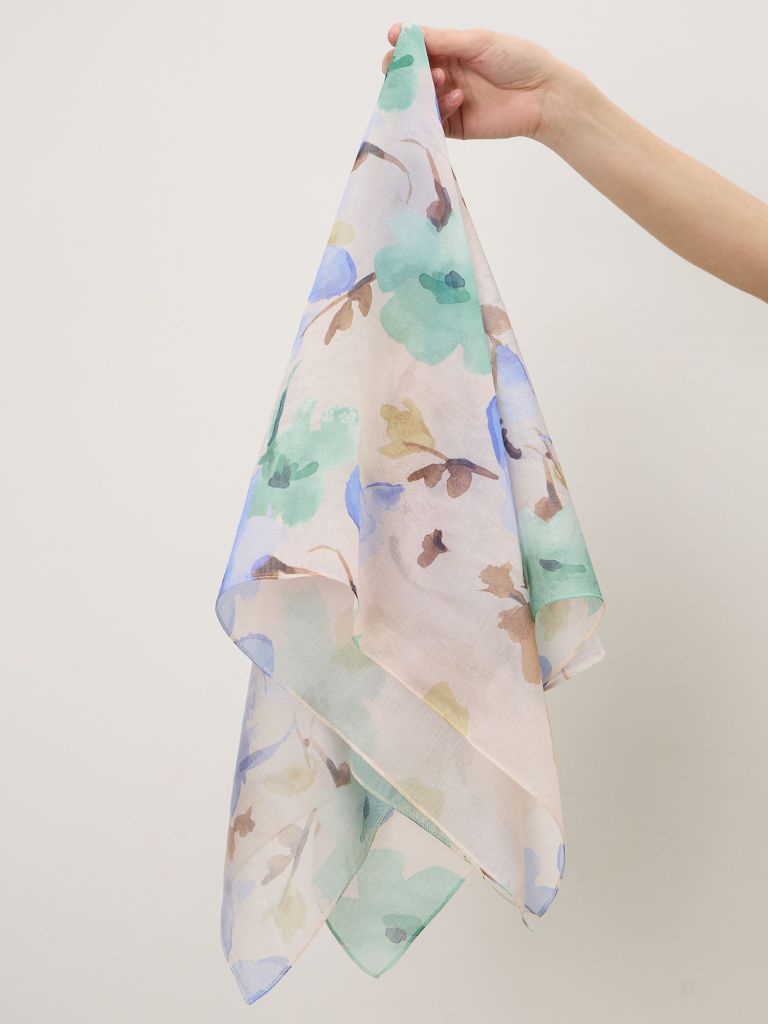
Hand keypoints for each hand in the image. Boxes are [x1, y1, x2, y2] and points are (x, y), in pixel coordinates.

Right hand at [382, 23, 571, 143]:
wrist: (542, 95)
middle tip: (408, 68)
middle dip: (403, 71)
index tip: (394, 41)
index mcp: (450, 50)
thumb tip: (403, 33)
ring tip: (443, 79)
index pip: (414, 49)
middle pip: (408, 76)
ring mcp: (448, 101)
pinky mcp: (454, 126)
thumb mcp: (477, 42)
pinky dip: (440, 108)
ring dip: (424, 88)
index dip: (401, 46)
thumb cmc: (517, 60)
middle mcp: (445, 75)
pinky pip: (433, 121)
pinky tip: (459, 99)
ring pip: (417, 99)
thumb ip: (441, 40)